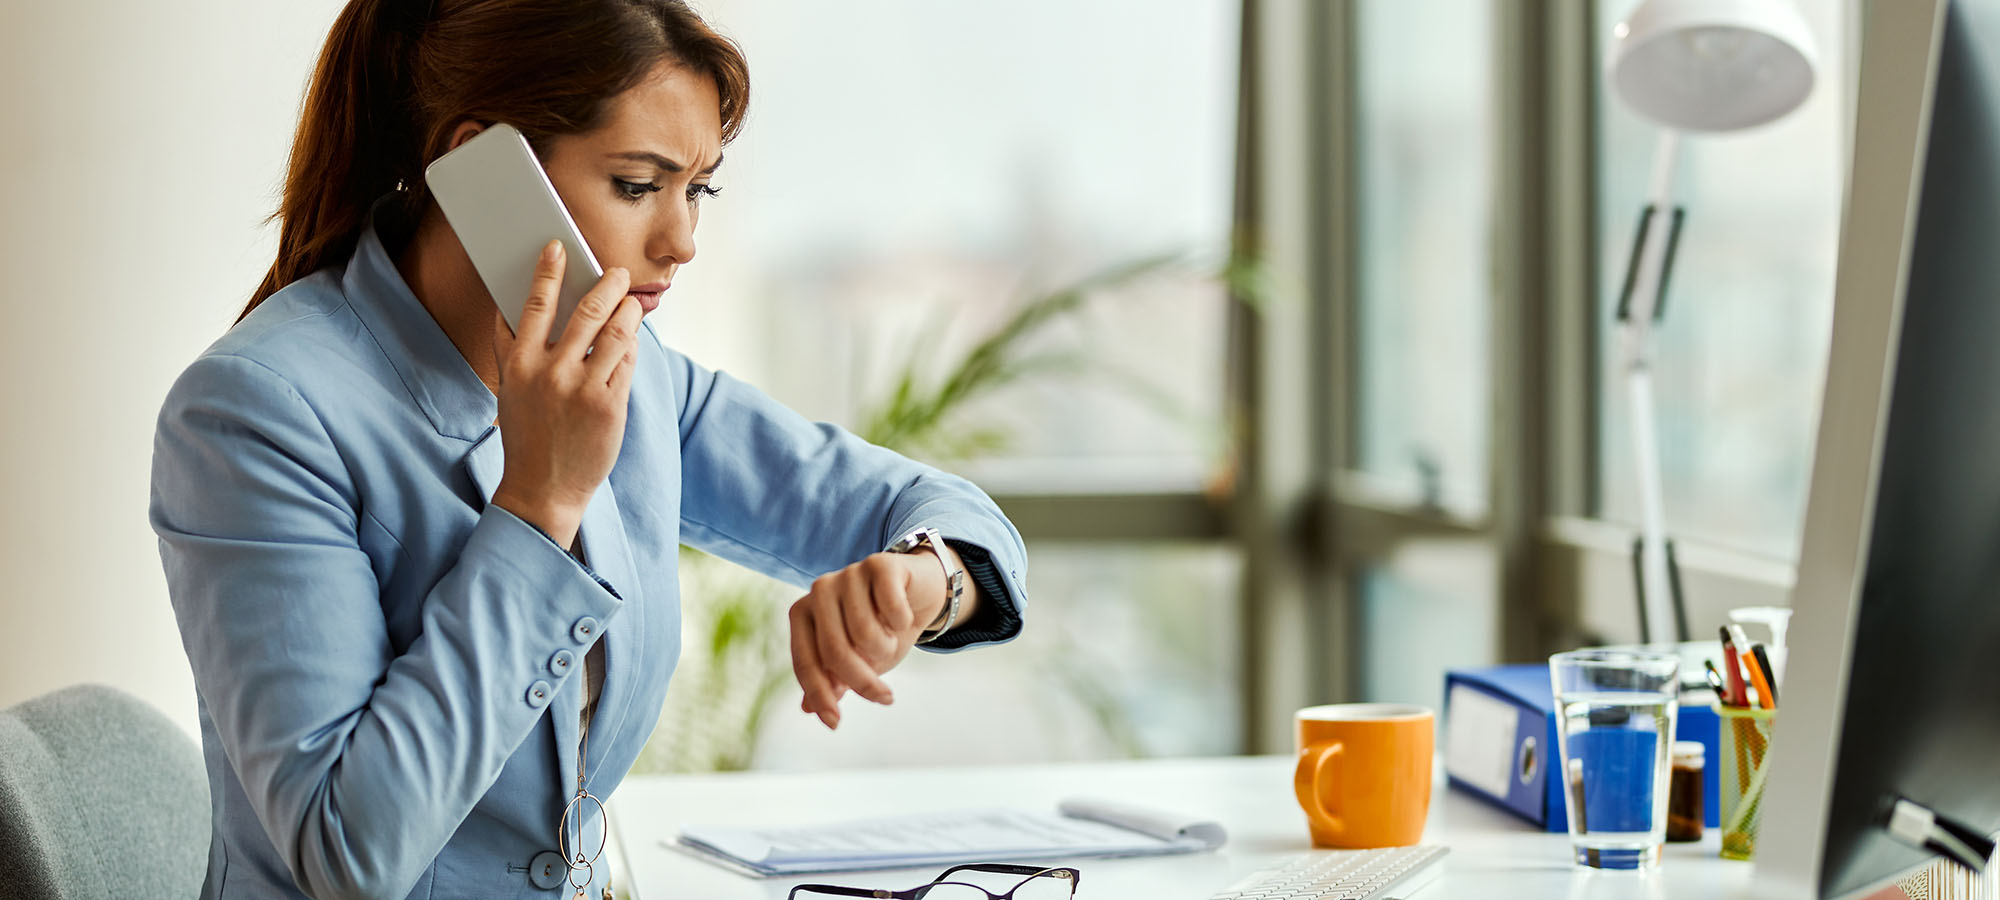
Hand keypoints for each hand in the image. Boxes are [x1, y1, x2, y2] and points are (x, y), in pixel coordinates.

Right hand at [488, 239, 640, 547]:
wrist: (543, 489)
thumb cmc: (526, 434)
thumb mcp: (509, 389)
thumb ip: (511, 349)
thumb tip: (510, 306)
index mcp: (520, 364)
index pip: (535, 305)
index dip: (548, 271)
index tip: (558, 248)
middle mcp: (551, 373)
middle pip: (586, 312)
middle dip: (607, 284)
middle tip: (618, 272)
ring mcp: (583, 389)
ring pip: (615, 333)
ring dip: (628, 311)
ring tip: (632, 301)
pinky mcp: (610, 406)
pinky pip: (627, 362)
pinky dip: (631, 345)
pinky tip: (631, 337)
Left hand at [789, 550, 948, 729]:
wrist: (919, 595)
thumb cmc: (882, 630)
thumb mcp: (857, 661)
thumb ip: (832, 681)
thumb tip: (809, 709)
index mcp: (803, 613)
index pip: (806, 661)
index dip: (820, 695)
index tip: (836, 723)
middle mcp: (819, 590)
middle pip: (835, 651)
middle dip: (862, 681)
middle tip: (885, 697)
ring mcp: (849, 573)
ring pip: (866, 634)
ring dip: (886, 649)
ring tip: (891, 641)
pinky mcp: (879, 563)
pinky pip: (891, 608)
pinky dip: (902, 622)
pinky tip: (904, 616)